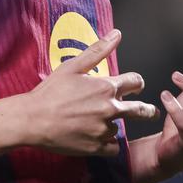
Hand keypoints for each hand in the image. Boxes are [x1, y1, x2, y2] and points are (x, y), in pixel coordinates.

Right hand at [21, 29, 157, 156]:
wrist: (32, 119)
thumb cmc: (50, 91)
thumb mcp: (72, 66)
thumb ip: (98, 50)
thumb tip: (117, 34)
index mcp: (106, 88)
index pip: (135, 82)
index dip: (137, 83)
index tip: (136, 86)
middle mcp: (109, 109)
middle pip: (141, 110)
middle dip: (147, 111)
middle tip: (150, 112)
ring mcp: (103, 130)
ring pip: (119, 128)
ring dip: (113, 125)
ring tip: (97, 123)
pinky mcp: (96, 148)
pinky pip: (113, 148)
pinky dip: (108, 144)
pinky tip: (98, 138)